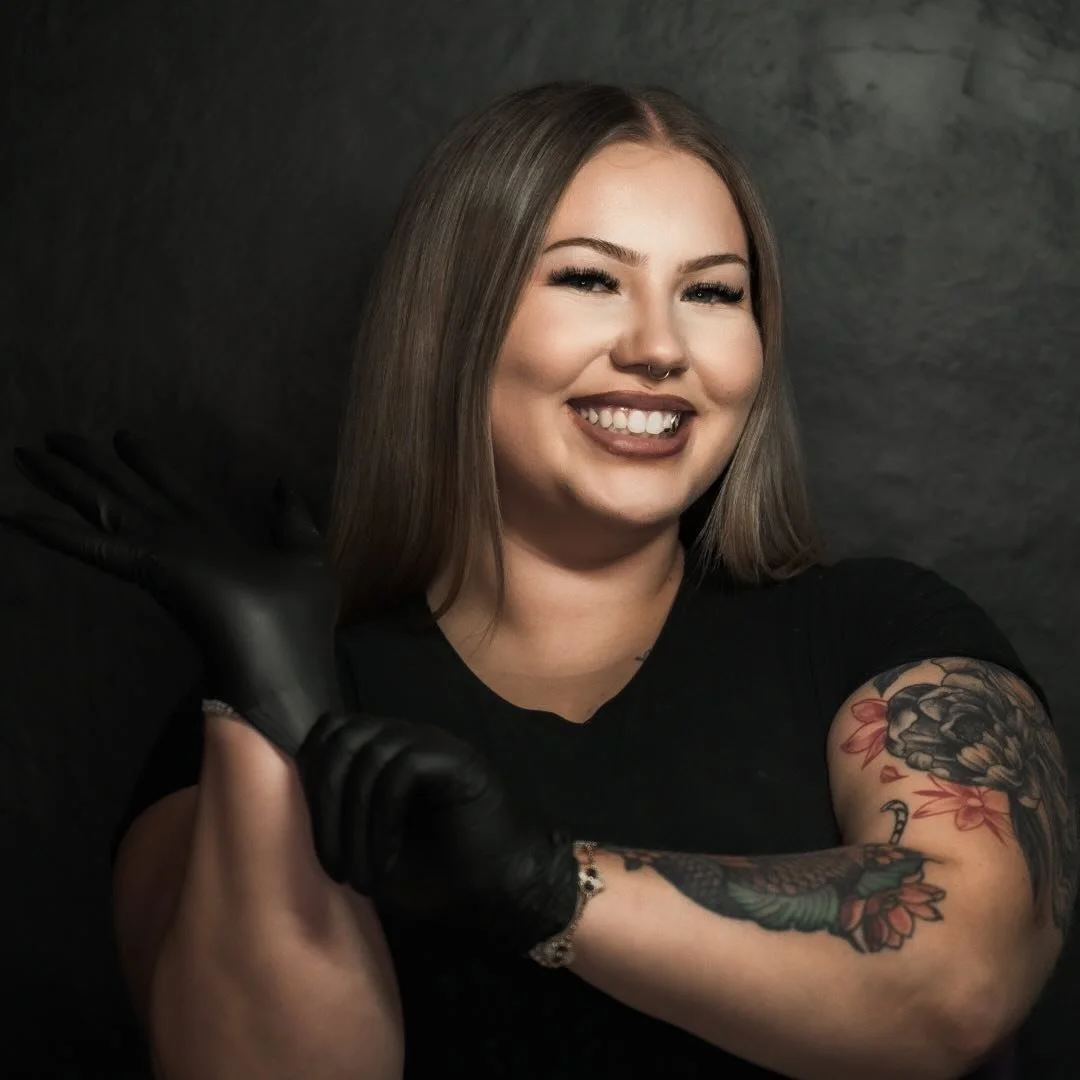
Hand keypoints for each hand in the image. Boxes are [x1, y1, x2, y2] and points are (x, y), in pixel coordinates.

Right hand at [3, 428, 343, 754]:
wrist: (289, 680)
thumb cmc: (300, 626)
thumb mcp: (305, 558)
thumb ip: (291, 520)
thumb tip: (283, 483)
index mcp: (216, 538)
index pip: (173, 492)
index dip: (149, 463)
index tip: (124, 436)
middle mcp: (182, 542)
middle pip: (129, 492)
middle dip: (93, 465)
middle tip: (52, 434)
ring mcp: (163, 558)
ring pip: (106, 509)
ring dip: (65, 483)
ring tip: (26, 452)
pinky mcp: (152, 574)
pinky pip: (99, 548)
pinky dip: (58, 533)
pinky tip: (16, 514)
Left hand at [296, 711, 579, 954]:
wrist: (501, 892)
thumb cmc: (434, 877)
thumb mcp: (368, 850)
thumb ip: (337, 819)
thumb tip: (284, 814)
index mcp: (385, 753)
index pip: (328, 733)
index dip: (308, 776)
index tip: (305, 839)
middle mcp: (407, 739)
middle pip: (341, 734)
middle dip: (323, 801)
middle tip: (331, 863)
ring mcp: (435, 744)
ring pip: (368, 754)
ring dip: (353, 822)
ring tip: (360, 874)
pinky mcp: (457, 760)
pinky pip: (402, 770)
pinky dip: (383, 820)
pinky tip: (388, 859)